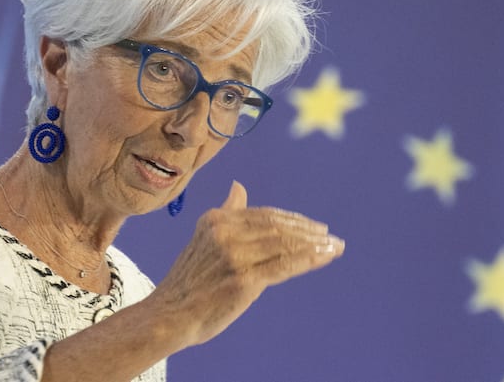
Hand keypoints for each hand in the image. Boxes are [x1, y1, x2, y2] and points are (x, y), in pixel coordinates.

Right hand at [152, 180, 344, 347]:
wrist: (168, 316)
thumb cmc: (189, 282)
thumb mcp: (204, 238)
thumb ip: (226, 213)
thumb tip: (239, 187)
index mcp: (216, 219)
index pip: (265, 214)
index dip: (293, 220)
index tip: (315, 227)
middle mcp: (225, 233)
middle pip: (278, 227)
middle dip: (308, 231)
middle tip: (331, 238)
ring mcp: (234, 256)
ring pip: (285, 244)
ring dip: (315, 245)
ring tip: (335, 248)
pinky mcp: (244, 280)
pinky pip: (285, 265)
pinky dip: (309, 259)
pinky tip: (324, 257)